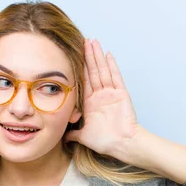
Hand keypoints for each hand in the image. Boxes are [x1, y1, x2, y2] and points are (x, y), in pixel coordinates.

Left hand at [63, 38, 141, 156]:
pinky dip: (112, 66)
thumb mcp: (84, 136)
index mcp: (91, 103)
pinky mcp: (121, 94)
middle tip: (83, 40)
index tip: (74, 55)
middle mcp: (100, 96)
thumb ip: (73, 133)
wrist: (122, 145)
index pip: (83, 81)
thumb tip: (62, 136)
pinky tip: (108, 54)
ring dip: (97, 56)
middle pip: (92, 71)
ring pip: (102, 71)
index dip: (79, 68)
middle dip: (88, 56)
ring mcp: (111, 94)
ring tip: (93, 42)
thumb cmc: (106, 142)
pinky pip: (115, 77)